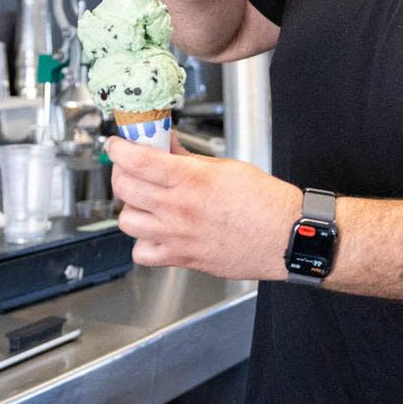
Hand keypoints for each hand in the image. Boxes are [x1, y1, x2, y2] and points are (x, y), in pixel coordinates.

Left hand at [107, 135, 301, 279]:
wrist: (285, 236)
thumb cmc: (265, 202)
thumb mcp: (226, 168)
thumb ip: (190, 159)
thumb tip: (168, 146)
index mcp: (192, 180)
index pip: (137, 161)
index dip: (119, 149)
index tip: (117, 144)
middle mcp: (179, 210)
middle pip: (125, 188)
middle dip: (122, 172)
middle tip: (132, 167)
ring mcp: (177, 237)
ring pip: (126, 220)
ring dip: (131, 206)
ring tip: (144, 199)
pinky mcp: (182, 258)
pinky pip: (142, 253)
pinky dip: (142, 241)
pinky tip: (155, 230)